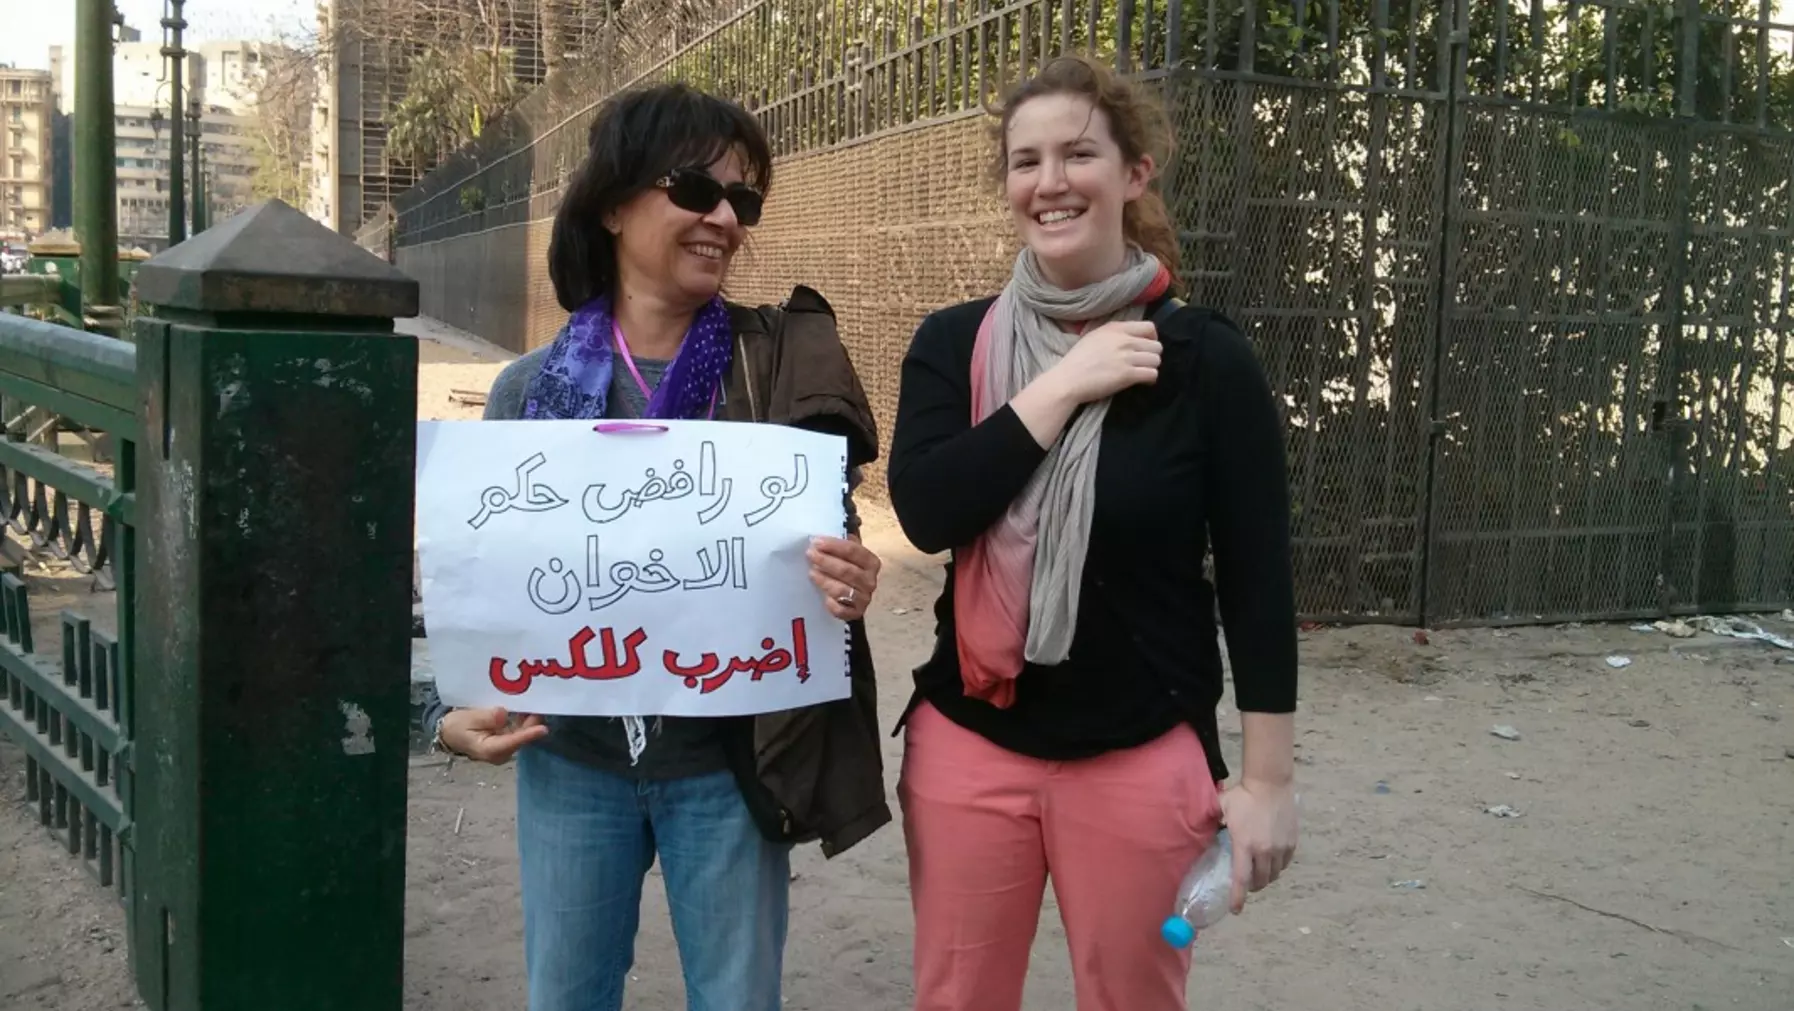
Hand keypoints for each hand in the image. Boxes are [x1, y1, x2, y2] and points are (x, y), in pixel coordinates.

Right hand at [438, 706, 547, 763]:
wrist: (450, 732)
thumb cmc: (457, 726)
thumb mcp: (468, 719)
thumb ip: (486, 717)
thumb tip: (503, 715)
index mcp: (489, 750)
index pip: (511, 742)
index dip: (528, 735)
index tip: (543, 728)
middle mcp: (501, 752)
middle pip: (521, 737)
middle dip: (532, 723)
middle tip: (541, 704)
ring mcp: (506, 747)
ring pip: (522, 733)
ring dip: (529, 719)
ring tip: (536, 701)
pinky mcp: (507, 741)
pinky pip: (519, 730)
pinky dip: (524, 719)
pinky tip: (528, 706)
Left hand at [807, 534, 879, 620]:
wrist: (854, 595)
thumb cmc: (848, 568)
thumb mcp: (849, 553)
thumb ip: (846, 541)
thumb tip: (840, 525)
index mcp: (871, 562)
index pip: (853, 551)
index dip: (833, 546)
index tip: (816, 542)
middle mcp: (871, 581)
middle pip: (847, 570)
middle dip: (826, 561)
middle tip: (810, 555)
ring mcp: (864, 599)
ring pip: (842, 590)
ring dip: (825, 581)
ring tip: (812, 573)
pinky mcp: (856, 614)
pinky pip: (842, 610)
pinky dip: (831, 604)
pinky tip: (823, 597)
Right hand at [1045, 320, 1160, 403]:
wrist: (1068, 380)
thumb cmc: (1077, 360)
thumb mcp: (1093, 336)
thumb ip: (1113, 333)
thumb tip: (1129, 336)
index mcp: (1116, 329)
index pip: (1149, 327)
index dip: (1152, 338)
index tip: (1145, 347)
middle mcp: (1124, 340)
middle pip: (1156, 345)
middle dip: (1152, 355)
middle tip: (1143, 363)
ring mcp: (1126, 358)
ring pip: (1156, 360)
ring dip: (1151, 367)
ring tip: (1142, 372)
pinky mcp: (1127, 375)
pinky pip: (1152, 374)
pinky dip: (1150, 379)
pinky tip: (1142, 382)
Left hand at [1218, 778, 1298, 913]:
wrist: (1271, 783)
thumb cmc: (1243, 795)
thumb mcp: (1222, 809)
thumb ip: (1213, 824)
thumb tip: (1202, 834)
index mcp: (1245, 845)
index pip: (1241, 878)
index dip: (1238, 897)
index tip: (1235, 910)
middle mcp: (1265, 850)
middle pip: (1260, 881)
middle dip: (1252, 887)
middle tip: (1245, 883)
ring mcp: (1281, 847)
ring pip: (1274, 874)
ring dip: (1265, 877)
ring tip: (1258, 871)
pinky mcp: (1292, 842)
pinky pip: (1284, 864)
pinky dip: (1277, 866)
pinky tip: (1270, 860)